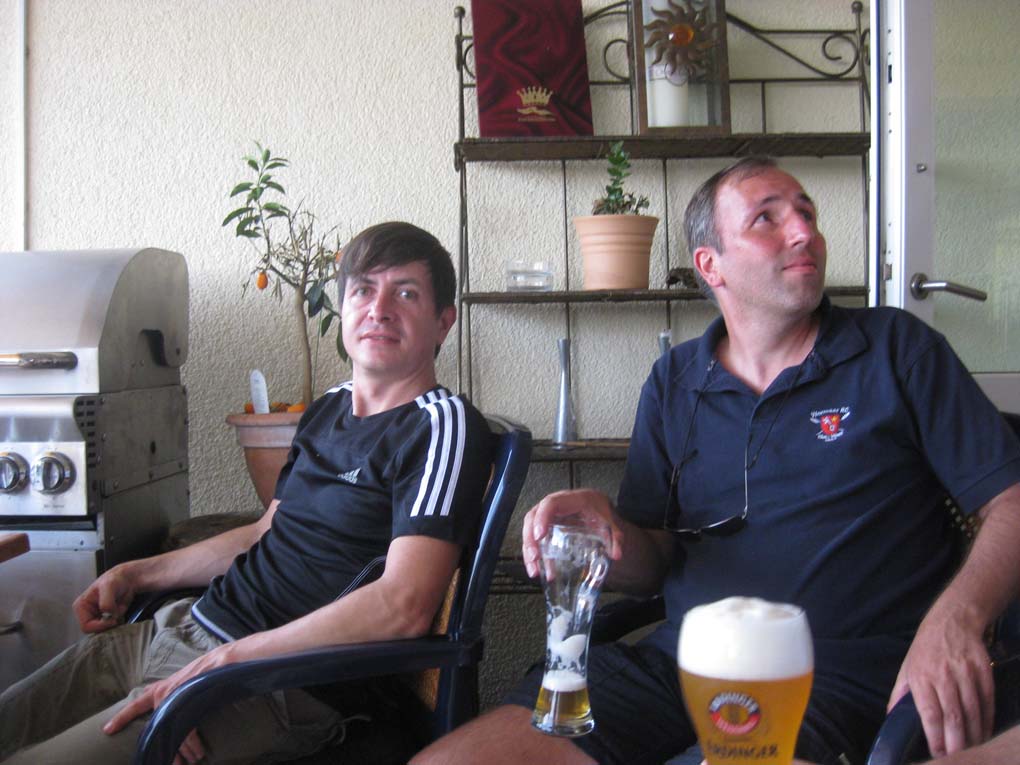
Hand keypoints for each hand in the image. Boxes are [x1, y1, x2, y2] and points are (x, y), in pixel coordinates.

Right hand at [73, 565, 137, 632]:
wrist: (127, 579)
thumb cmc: (115, 579)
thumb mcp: (109, 587)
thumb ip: (106, 602)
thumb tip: (109, 614)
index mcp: (81, 607)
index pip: (86, 627)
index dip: (101, 626)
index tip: (115, 620)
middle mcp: (86, 613)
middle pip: (95, 631)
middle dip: (108, 624)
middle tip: (119, 615)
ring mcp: (95, 616)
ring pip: (104, 630)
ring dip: (114, 622)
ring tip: (120, 609)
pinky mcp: (105, 618)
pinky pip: (111, 627)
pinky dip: (119, 621)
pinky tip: (121, 610)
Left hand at [102, 644, 235, 762]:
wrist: (220, 663)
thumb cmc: (202, 673)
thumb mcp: (181, 683)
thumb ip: (170, 695)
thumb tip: (166, 710)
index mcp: (159, 690)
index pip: (134, 705)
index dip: (121, 718)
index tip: (106, 730)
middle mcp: (163, 695)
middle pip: (156, 729)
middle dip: (164, 750)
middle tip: (172, 764)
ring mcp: (174, 700)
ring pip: (172, 734)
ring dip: (181, 751)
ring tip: (190, 761)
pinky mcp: (186, 705)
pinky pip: (186, 732)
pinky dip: (191, 744)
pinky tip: (196, 752)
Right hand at [522, 489, 623, 577]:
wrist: (601, 513)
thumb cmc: (603, 514)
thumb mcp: (611, 524)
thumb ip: (616, 538)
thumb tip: (616, 554)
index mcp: (574, 500)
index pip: (551, 503)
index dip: (542, 518)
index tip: (539, 535)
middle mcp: (558, 505)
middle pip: (534, 515)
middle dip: (530, 538)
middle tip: (534, 557)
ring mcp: (550, 515)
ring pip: (530, 528)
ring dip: (529, 549)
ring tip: (534, 569)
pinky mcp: (547, 526)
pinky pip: (535, 537)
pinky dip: (534, 554)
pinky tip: (538, 569)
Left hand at [888, 606, 993, 756]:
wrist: (951, 622)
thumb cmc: (925, 649)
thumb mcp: (906, 668)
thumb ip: (899, 694)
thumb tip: (891, 717)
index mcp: (920, 677)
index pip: (929, 713)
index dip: (935, 736)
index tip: (938, 753)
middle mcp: (943, 676)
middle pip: (952, 716)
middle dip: (956, 742)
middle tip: (957, 758)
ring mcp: (964, 673)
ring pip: (972, 711)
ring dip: (973, 734)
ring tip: (972, 749)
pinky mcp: (982, 670)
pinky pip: (986, 700)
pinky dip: (987, 719)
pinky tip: (984, 731)